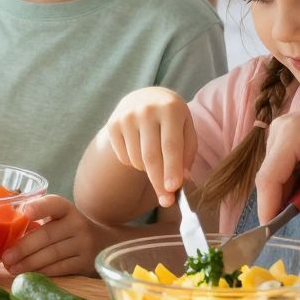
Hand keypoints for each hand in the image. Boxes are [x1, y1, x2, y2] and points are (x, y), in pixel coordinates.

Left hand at [1, 196, 105, 277]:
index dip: (40, 207)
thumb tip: (3, 226)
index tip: (24, 211)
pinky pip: (60, 268)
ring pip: (52, 254)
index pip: (54, 204)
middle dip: (24, 247)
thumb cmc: (70, 230)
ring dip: (29, 263)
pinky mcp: (85, 263)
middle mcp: (77, 224)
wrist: (104, 244)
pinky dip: (42, 272)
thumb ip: (39, 219)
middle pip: (47, 235)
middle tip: (6, 257)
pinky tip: (29, 275)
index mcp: (67, 209)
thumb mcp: (60, 219)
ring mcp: (83, 244)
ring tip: (12, 269)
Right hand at [102, 88, 196, 204]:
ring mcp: (126, 116)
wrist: (145, 98)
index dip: (172, 169)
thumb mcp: (186, 130)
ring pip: (137, 160)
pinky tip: (140, 150)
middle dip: (159, 182)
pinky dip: (135, 164)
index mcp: (170, 109)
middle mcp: (146, 110)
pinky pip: (124, 157)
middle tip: (166, 201)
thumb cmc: (172, 120)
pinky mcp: (112, 125)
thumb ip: (187, 154)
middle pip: (151, 156)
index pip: (171, 145)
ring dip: (148, 171)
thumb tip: (182, 180)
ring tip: (156, 160)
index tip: (173, 189)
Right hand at [255, 74, 299, 224]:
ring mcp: (283, 130)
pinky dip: (299, 178)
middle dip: (285, 199)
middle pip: (270, 176)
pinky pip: (286, 164)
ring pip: (278, 172)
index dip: (267, 207)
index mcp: (291, 134)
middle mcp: (280, 130)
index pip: (268, 178)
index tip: (269, 233)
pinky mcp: (289, 134)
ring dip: (294, 188)